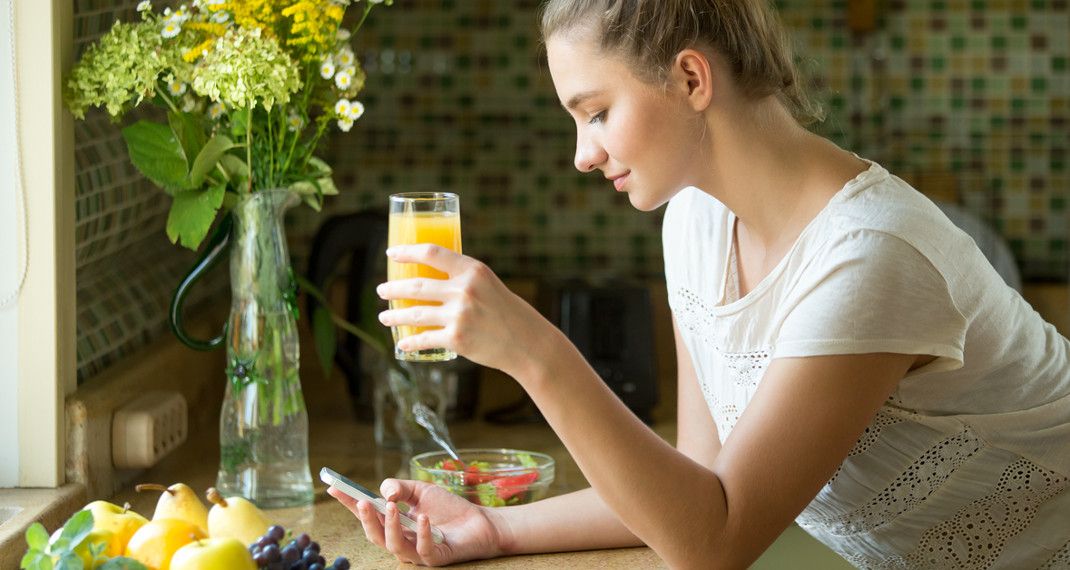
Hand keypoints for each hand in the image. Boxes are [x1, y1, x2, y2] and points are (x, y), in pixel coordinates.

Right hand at [328, 479, 506, 565]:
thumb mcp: (421, 490)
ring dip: (390, 526)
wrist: (479, 521)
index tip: (333, 487)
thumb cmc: (447, 508)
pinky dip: (421, 534)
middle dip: (366, 519)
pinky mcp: (435, 557)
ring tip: (393, 507)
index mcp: (394, 523)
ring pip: (394, 545)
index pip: (367, 514)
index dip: (349, 503)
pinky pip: (423, 550)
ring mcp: (416, 551)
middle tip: (363, 502)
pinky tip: (422, 518)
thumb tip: (385, 492)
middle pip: (375, 535)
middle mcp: (401, 539)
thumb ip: (401, 488)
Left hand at [377, 244, 555, 376]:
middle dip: (392, 288)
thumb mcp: (488, 284)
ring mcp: (459, 315)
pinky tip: (402, 344)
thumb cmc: (506, 312)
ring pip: (415, 314)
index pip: (432, 253)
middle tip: (381, 290)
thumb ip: (462, 280)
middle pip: (416, 286)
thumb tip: (429, 280)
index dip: (407, 252)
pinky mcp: (457, 339)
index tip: (391, 254)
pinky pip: (425, 339)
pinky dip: (410, 343)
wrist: (527, 342)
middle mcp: (464, 290)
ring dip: (394, 316)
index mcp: (472, 270)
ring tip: (384, 317)